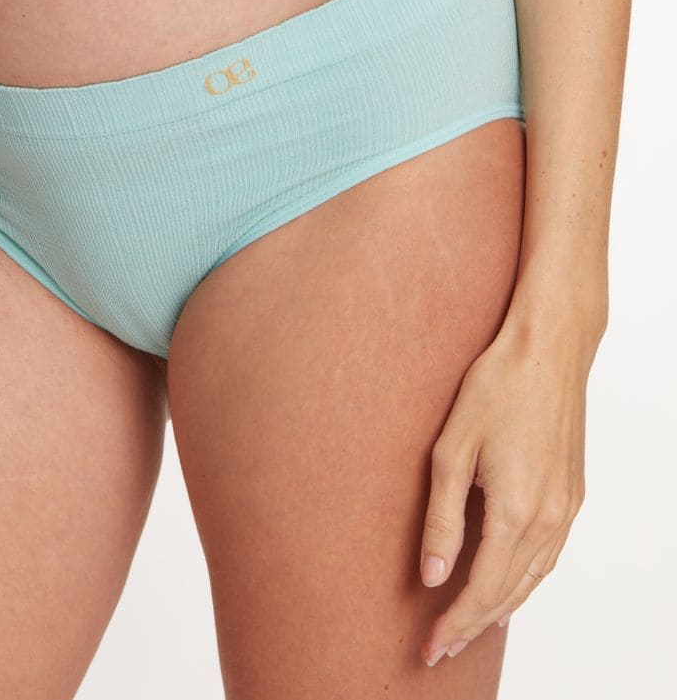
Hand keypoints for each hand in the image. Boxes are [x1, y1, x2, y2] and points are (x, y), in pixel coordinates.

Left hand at [417, 303, 597, 666]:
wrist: (548, 350)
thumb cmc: (494, 388)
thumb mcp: (450, 450)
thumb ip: (441, 518)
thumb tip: (432, 576)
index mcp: (516, 511)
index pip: (481, 591)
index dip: (454, 625)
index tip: (427, 649)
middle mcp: (549, 519)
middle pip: (509, 594)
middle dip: (473, 626)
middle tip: (439, 648)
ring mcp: (566, 508)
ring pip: (533, 579)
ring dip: (501, 608)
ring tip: (469, 628)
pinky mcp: (572, 494)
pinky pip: (548, 556)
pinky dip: (525, 581)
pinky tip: (508, 585)